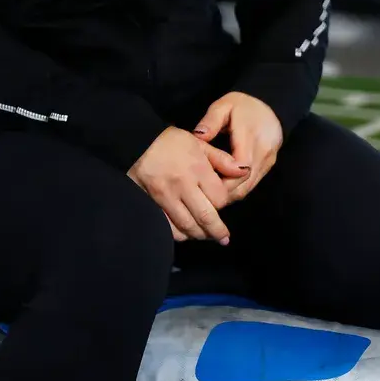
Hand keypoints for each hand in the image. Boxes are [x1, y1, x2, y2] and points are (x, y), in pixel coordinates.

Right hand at [129, 125, 250, 243]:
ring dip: (199, 235)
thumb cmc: (169, 141)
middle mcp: (182, 185)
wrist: (135, 142)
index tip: (221, 204)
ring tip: (205, 236)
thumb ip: (222, 159)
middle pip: (206, 217)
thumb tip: (244, 171)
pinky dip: (178, 233)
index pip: (219, 198)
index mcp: (197, 169)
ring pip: (186, 226)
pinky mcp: (150, 203)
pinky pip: (167, 226)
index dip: (223, 204)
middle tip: (223, 238)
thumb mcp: (199, 143)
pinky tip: (184, 233)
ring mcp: (164, 196)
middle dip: (217, 231)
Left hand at [192, 91, 284, 207]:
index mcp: (251, 136)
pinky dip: (236, 189)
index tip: (203, 180)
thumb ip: (211, 121)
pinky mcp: (268, 167)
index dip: (222, 178)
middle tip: (201, 192)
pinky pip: (252, 185)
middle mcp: (263, 152)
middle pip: (243, 182)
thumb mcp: (224, 105)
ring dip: (229, 193)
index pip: (240, 167)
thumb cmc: (242, 106)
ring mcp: (268, 162)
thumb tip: (198, 136)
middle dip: (222, 191)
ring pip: (248, 187)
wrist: (270, 106)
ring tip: (209, 193)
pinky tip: (221, 188)